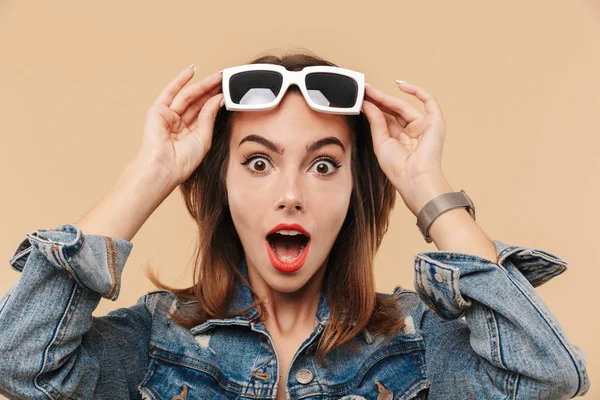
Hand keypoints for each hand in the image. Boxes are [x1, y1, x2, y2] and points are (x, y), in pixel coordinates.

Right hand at [136, 65, 223, 184]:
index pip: (205, 112)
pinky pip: (170, 92)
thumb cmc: (182, 161)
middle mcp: (179, 124)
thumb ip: (209, 117)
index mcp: (190, 133)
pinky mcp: (158, 111)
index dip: (216, 101)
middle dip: (211, 90)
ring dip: (202, 85)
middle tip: (225, 79)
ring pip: (188, 96)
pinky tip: (191, 71)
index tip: (228, 91)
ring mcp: (168, 116)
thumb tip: (218, 99)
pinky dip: (180, 81)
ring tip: (217, 76)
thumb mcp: (203, 138)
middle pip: (198, 102)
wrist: (164, 167)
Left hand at [361, 81, 451, 214]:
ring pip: (405, 106)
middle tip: (364, 90)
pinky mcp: (435, 123)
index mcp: (399, 139)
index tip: (362, 98)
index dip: (374, 107)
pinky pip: (429, 102)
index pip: (386, 118)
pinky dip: (417, 92)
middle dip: (379, 100)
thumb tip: (368, 103)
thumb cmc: (398, 168)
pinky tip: (400, 85)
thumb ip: (375, 121)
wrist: (414, 178)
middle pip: (394, 111)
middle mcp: (411, 132)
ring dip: (388, 97)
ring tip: (372, 91)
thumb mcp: (380, 142)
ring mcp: (424, 126)